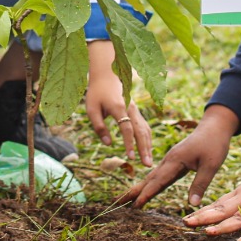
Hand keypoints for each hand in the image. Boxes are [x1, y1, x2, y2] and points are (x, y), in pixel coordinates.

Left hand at [84, 42, 151, 165]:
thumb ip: (99, 127)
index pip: (126, 128)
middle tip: (147, 164)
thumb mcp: (91, 109)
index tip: (130, 157)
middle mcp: (130, 108)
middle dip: (144, 148)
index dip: (129, 143)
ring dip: (148, 146)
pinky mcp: (136, 112)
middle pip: (140, 130)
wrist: (107, 76)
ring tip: (148, 161)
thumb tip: (108, 144)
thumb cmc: (97, 93)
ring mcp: (135, 110)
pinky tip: (147, 150)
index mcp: (118, 107)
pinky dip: (147, 139)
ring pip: (145, 129)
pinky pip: (144, 126)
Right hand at [119, 105, 236, 208]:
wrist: (214, 126)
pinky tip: (147, 190)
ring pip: (152, 177)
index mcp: (175, 160)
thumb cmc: (214, 143)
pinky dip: (151, 184)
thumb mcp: (211, 165)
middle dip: (133, 191)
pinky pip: (160, 175)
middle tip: (117, 204)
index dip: (146, 194)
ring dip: (140, 188)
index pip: (158, 181)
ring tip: (127, 199)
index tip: (135, 206)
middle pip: (148, 179)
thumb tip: (192, 204)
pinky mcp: (174, 161)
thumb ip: (200, 184)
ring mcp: (170, 160)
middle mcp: (169, 160)